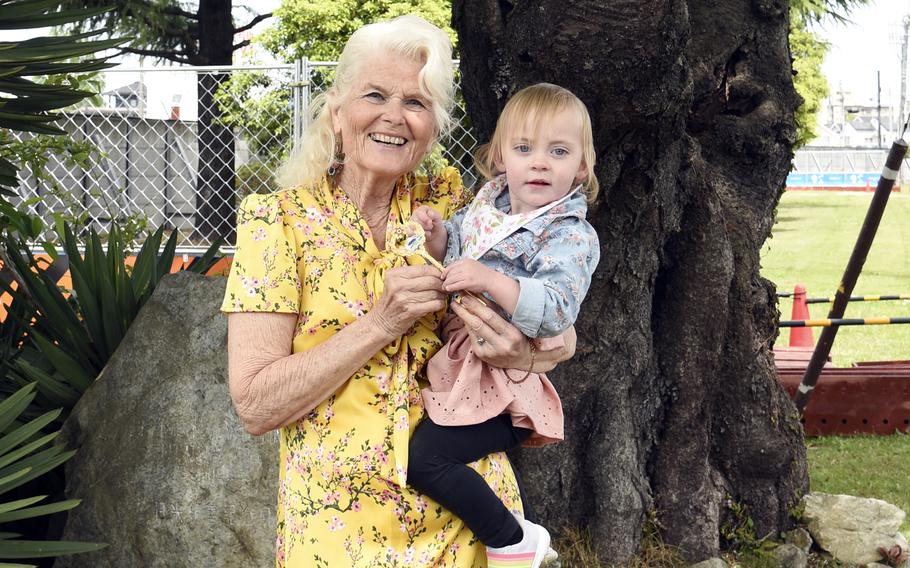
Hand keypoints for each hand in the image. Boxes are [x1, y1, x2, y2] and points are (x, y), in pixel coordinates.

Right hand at [370, 264, 445, 337]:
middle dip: (442, 284)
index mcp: (394, 274)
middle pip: (431, 280)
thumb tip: (436, 272)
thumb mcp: (394, 284)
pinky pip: (434, 304)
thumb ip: (411, 276)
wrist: (381, 323)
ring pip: (434, 292)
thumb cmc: (391, 303)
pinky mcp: (411, 311)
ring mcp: (404, 298)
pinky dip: (440, 304)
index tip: (441, 276)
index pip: (423, 269)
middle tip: (445, 287)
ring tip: (442, 296)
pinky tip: (439, 304)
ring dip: (442, 295)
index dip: (436, 272)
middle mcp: (398, 285)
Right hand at [411, 206, 446, 260]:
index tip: (430, 222)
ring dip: (422, 231)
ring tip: (428, 232)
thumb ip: (434, 215)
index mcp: (422, 210)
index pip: (419, 212)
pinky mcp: (410, 231)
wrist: (435, 233)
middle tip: (431, 227)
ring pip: (413, 227)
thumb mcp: (438, 217)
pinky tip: (423, 236)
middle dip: (425, 226)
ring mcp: (411, 223)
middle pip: (416, 221)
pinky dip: (417, 235)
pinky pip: (409, 233)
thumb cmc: (435, 223)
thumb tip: (430, 213)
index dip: (424, 218)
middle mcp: (414, 215)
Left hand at [442, 259, 495, 293]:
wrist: (492, 280)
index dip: (445, 272)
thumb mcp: (472, 266)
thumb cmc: (482, 275)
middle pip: (450, 273)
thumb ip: (462, 268)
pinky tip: (449, 289)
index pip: (451, 266)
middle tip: (443, 284)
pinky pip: (455, 285)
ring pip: (451, 279)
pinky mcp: (469, 282)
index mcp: (466, 261)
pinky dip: (450, 287)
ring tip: (445, 288)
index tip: (442, 276)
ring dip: (446, 284)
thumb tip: (450, 274)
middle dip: (445, 279)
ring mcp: (467, 274)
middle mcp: (466, 266)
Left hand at [450, 295, 575, 371]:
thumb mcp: (512, 323)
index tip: (467, 296)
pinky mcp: (482, 356)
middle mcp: (501, 345)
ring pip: (473, 331)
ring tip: (456, 306)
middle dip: (466, 310)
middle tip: (457, 299)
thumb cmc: (517, 337)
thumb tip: (479, 295)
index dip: (477, 306)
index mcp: (512, 334)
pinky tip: (464, 318)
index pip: (491, 317)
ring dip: (463, 317)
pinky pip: (472, 337)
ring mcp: (491, 352)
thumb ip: (496, 310)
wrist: (520, 359)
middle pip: (479, 324)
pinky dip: (468, 326)